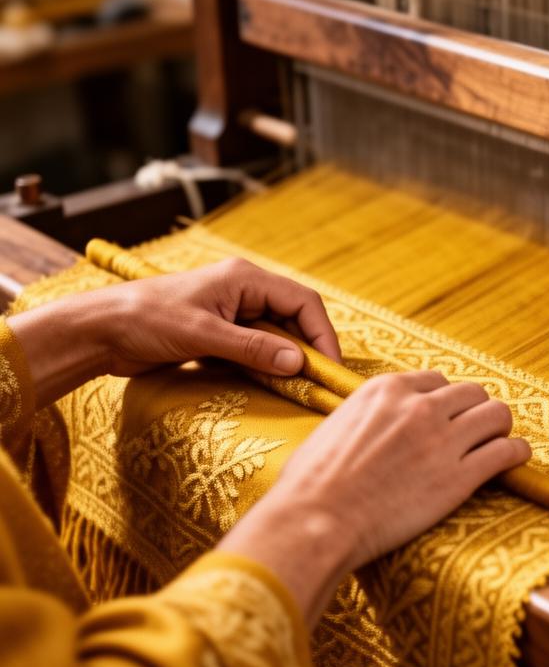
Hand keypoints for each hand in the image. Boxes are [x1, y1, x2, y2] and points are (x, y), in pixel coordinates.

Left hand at [105, 257, 340, 375]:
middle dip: (309, 349)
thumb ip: (254, 348)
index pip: (302, 301)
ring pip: (277, 336)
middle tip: (318, 383)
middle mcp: (244, 292)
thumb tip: (299, 362)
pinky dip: (267, 366)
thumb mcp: (204, 335)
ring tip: (299, 388)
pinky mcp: (220, 334)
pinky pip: (256, 349)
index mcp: (245, 279)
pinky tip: (272, 385)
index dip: (322, 334)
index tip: (329, 367)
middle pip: (294, 319)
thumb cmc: (147, 321)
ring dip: (287, 360)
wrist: (100, 332)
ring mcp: (232, 314)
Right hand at [218, 370, 531, 624]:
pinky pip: (507, 451)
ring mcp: (443, 439)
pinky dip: (516, 453)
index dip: (445, 402)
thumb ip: (364, 416)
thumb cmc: (311, 483)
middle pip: (472, 393)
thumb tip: (369, 424)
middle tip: (476, 432)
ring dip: (500, 428)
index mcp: (387, 389)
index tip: (447, 419)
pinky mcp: (460, 476)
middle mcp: (419, 406)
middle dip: (476, 411)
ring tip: (498, 443)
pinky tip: (515, 459)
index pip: (436, 381)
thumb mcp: (334, 426)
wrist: (316, 520)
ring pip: (497, 414)